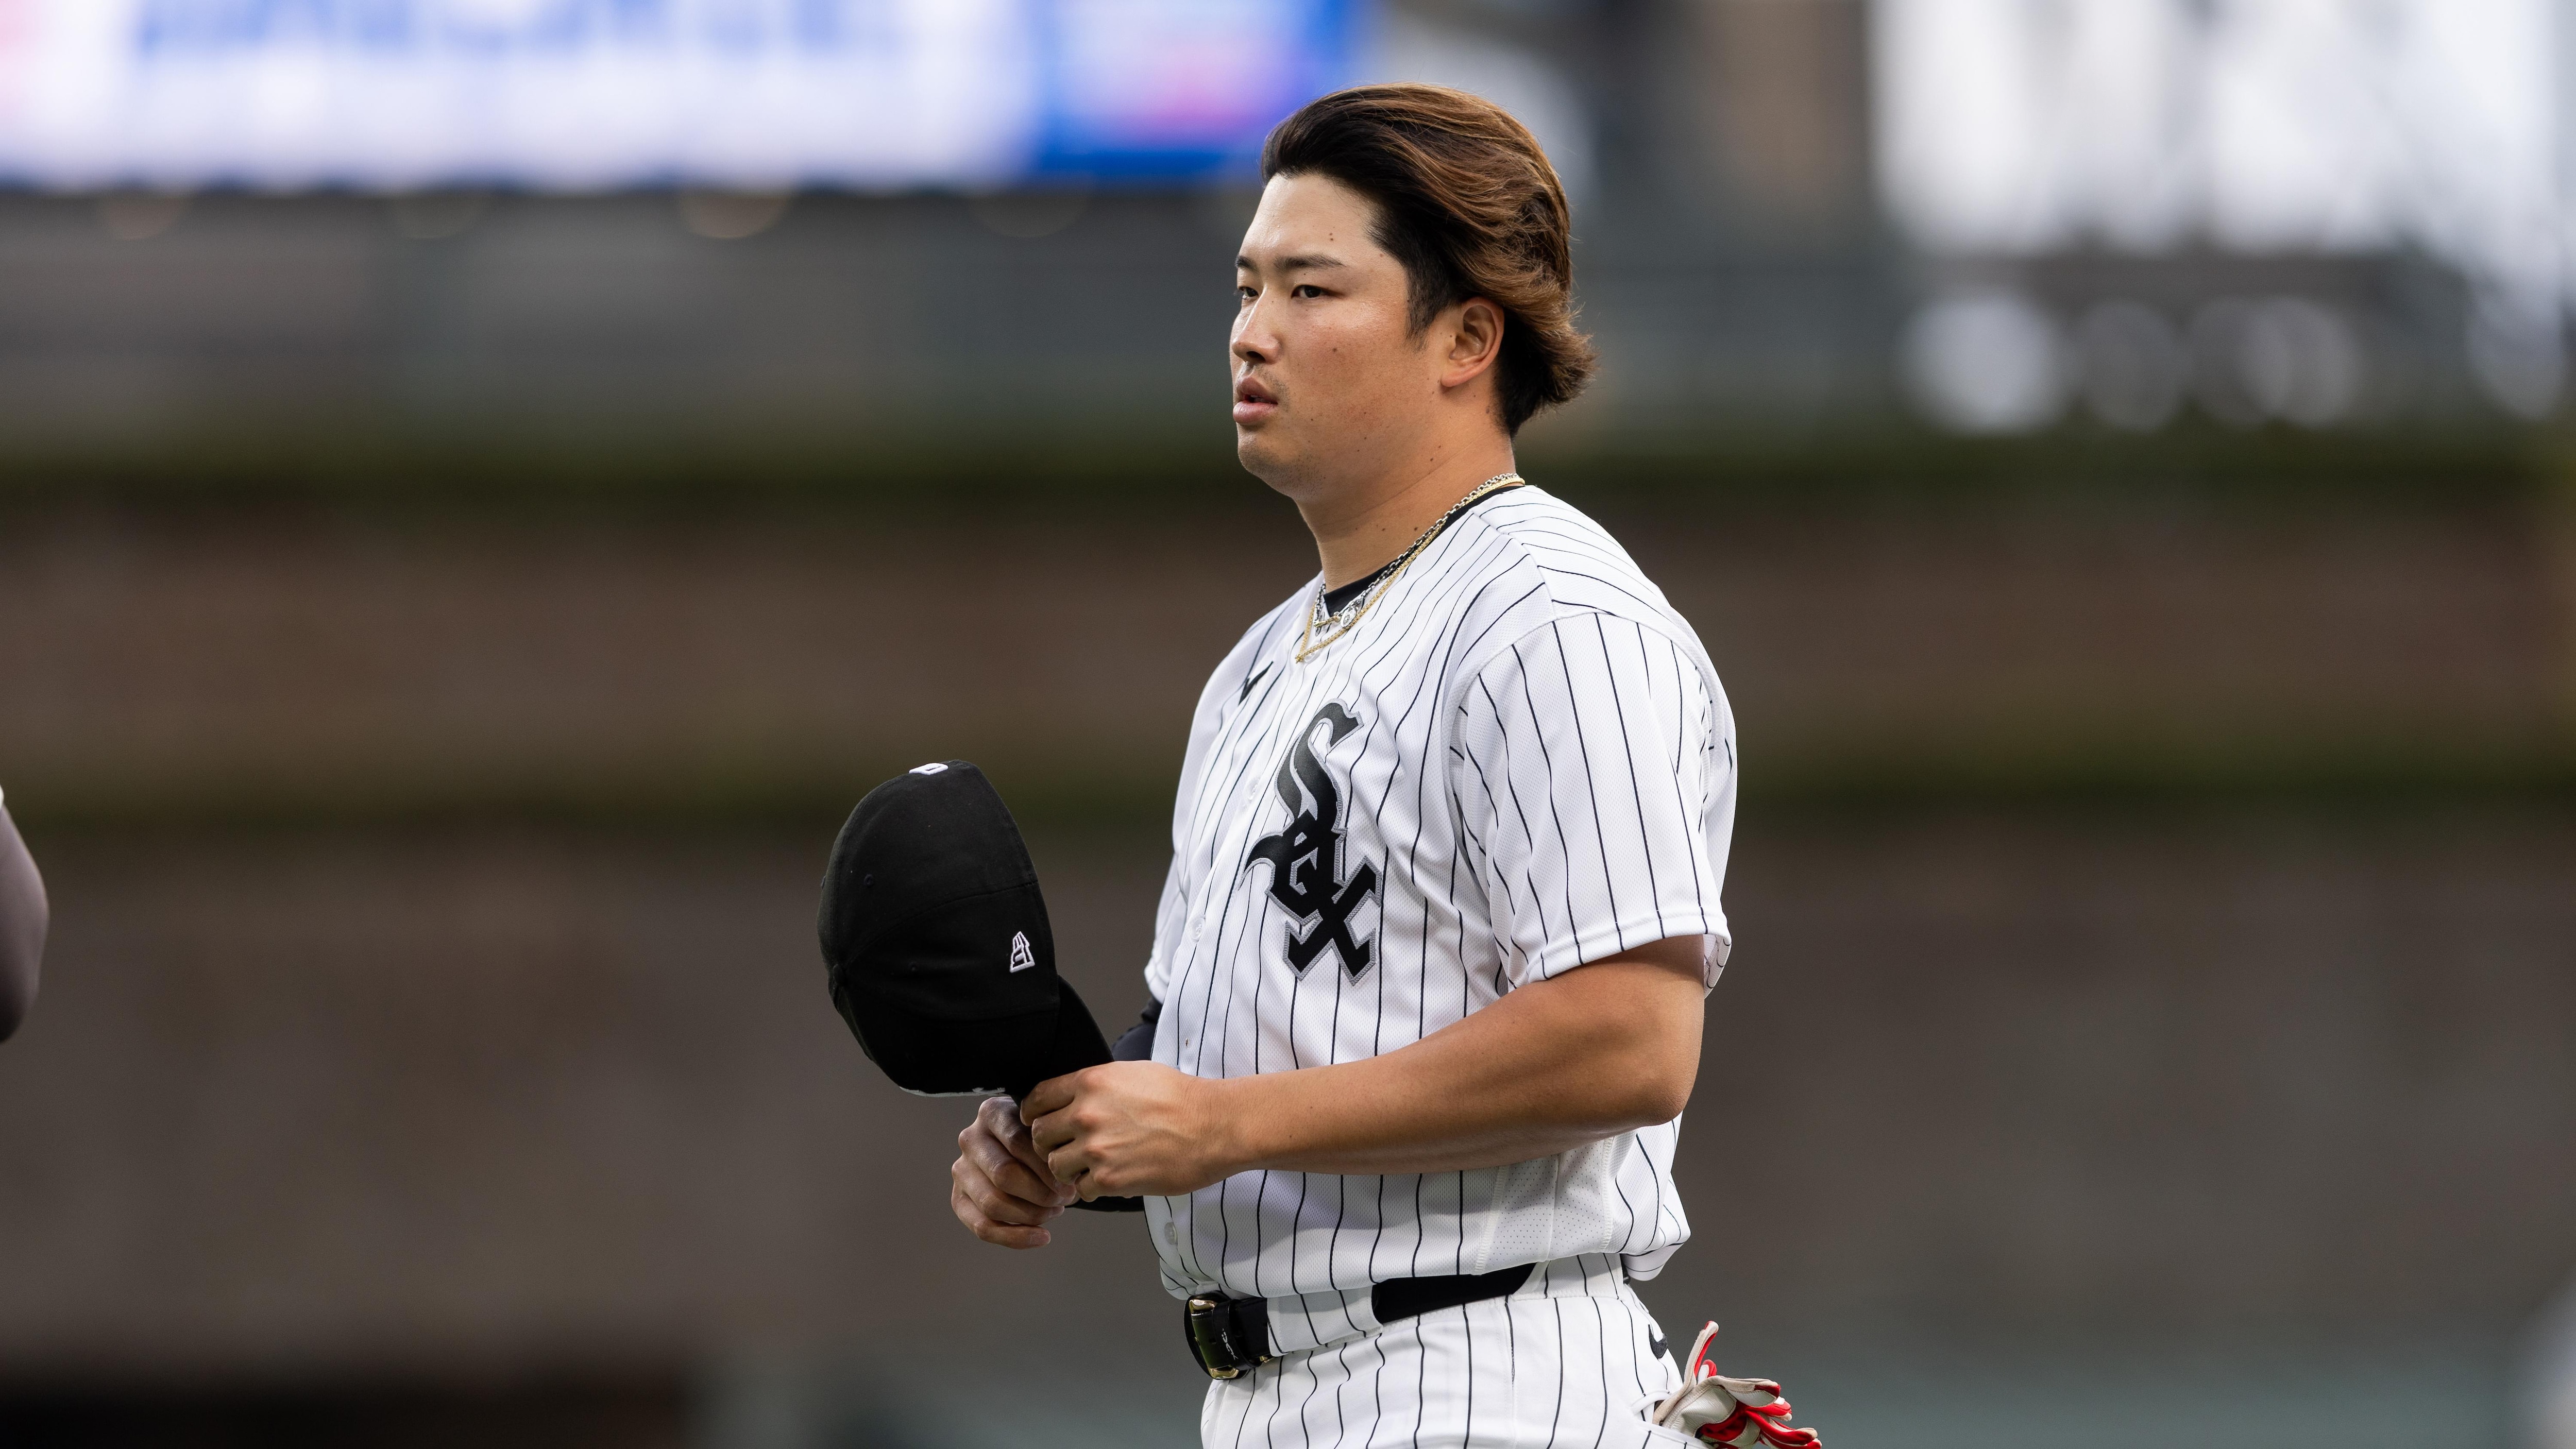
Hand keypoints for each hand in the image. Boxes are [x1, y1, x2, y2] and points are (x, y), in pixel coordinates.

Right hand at [951, 1095, 1077, 1247]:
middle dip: (1041, 1193)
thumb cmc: (1039, 1137)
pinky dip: (1016, 1238)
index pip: (1017, 1141)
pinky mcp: (958, 1199)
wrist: (1020, 1148)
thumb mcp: (1045, 1128)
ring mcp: (960, 1170)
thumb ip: (1051, 1143)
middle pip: (1004, 1175)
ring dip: (1032, 1214)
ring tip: (1056, 1210)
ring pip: (993, 1203)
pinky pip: (983, 1227)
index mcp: (991, 1113)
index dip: (1046, 1167)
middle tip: (1067, 1198)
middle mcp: (970, 1139)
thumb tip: (1065, 1179)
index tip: (1070, 1181)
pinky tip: (1043, 1236)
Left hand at [1022, 1061, 1232, 1199]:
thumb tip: (1077, 1096)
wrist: (1214, 1126)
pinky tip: (1109, 1180)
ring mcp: (1096, 1148)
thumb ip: (1098, 1085)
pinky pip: (1081, 1190)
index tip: (1038, 1122)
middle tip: (1067, 1148)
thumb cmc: (1182, 1098)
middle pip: (1040, 1135)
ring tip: (1089, 1167)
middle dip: (1050, 1144)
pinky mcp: (1110, 1179)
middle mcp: (1086, 1114)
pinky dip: (1091, 1188)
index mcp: (1090, 1082)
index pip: (1037, 1099)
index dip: (1034, 1113)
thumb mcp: (1133, 1073)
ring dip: (1068, 1169)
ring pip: (1055, 1166)